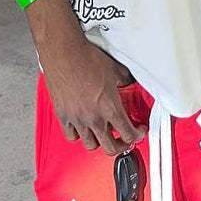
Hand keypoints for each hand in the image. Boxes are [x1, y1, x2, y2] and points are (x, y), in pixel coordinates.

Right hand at [40, 34, 144, 154]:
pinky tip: (83, 129)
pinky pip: (71, 136)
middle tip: (123, 139)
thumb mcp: (115, 69)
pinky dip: (79, 136)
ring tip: (103, 135)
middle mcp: (94, 117)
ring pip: (90, 145)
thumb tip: (128, 82)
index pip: (128, 134)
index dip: (137, 136)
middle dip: (121, 146)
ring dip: (100, 142)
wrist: (64, 53)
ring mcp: (77, 119)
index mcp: (110, 107)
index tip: (137, 131)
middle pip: (111, 148)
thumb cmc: (86, 58)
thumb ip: (124, 80)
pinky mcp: (63, 116)